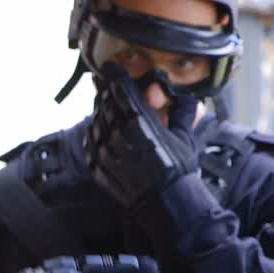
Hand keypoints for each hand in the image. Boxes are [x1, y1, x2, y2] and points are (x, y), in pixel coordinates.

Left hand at [83, 63, 197, 207]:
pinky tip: (105, 133)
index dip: (115, 75)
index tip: (113, 68)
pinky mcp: (95, 166)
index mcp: (138, 121)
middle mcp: (116, 134)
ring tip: (112, 112)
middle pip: (104, 102)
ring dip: (102, 113)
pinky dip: (96, 134)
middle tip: (114, 89)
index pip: (119, 88)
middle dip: (108, 93)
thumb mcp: (184, 136)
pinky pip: (89, 142)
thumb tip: (184, 96)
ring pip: (95, 120)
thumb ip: (180, 111)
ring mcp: (103, 151)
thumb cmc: (179, 169)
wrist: (166, 204)